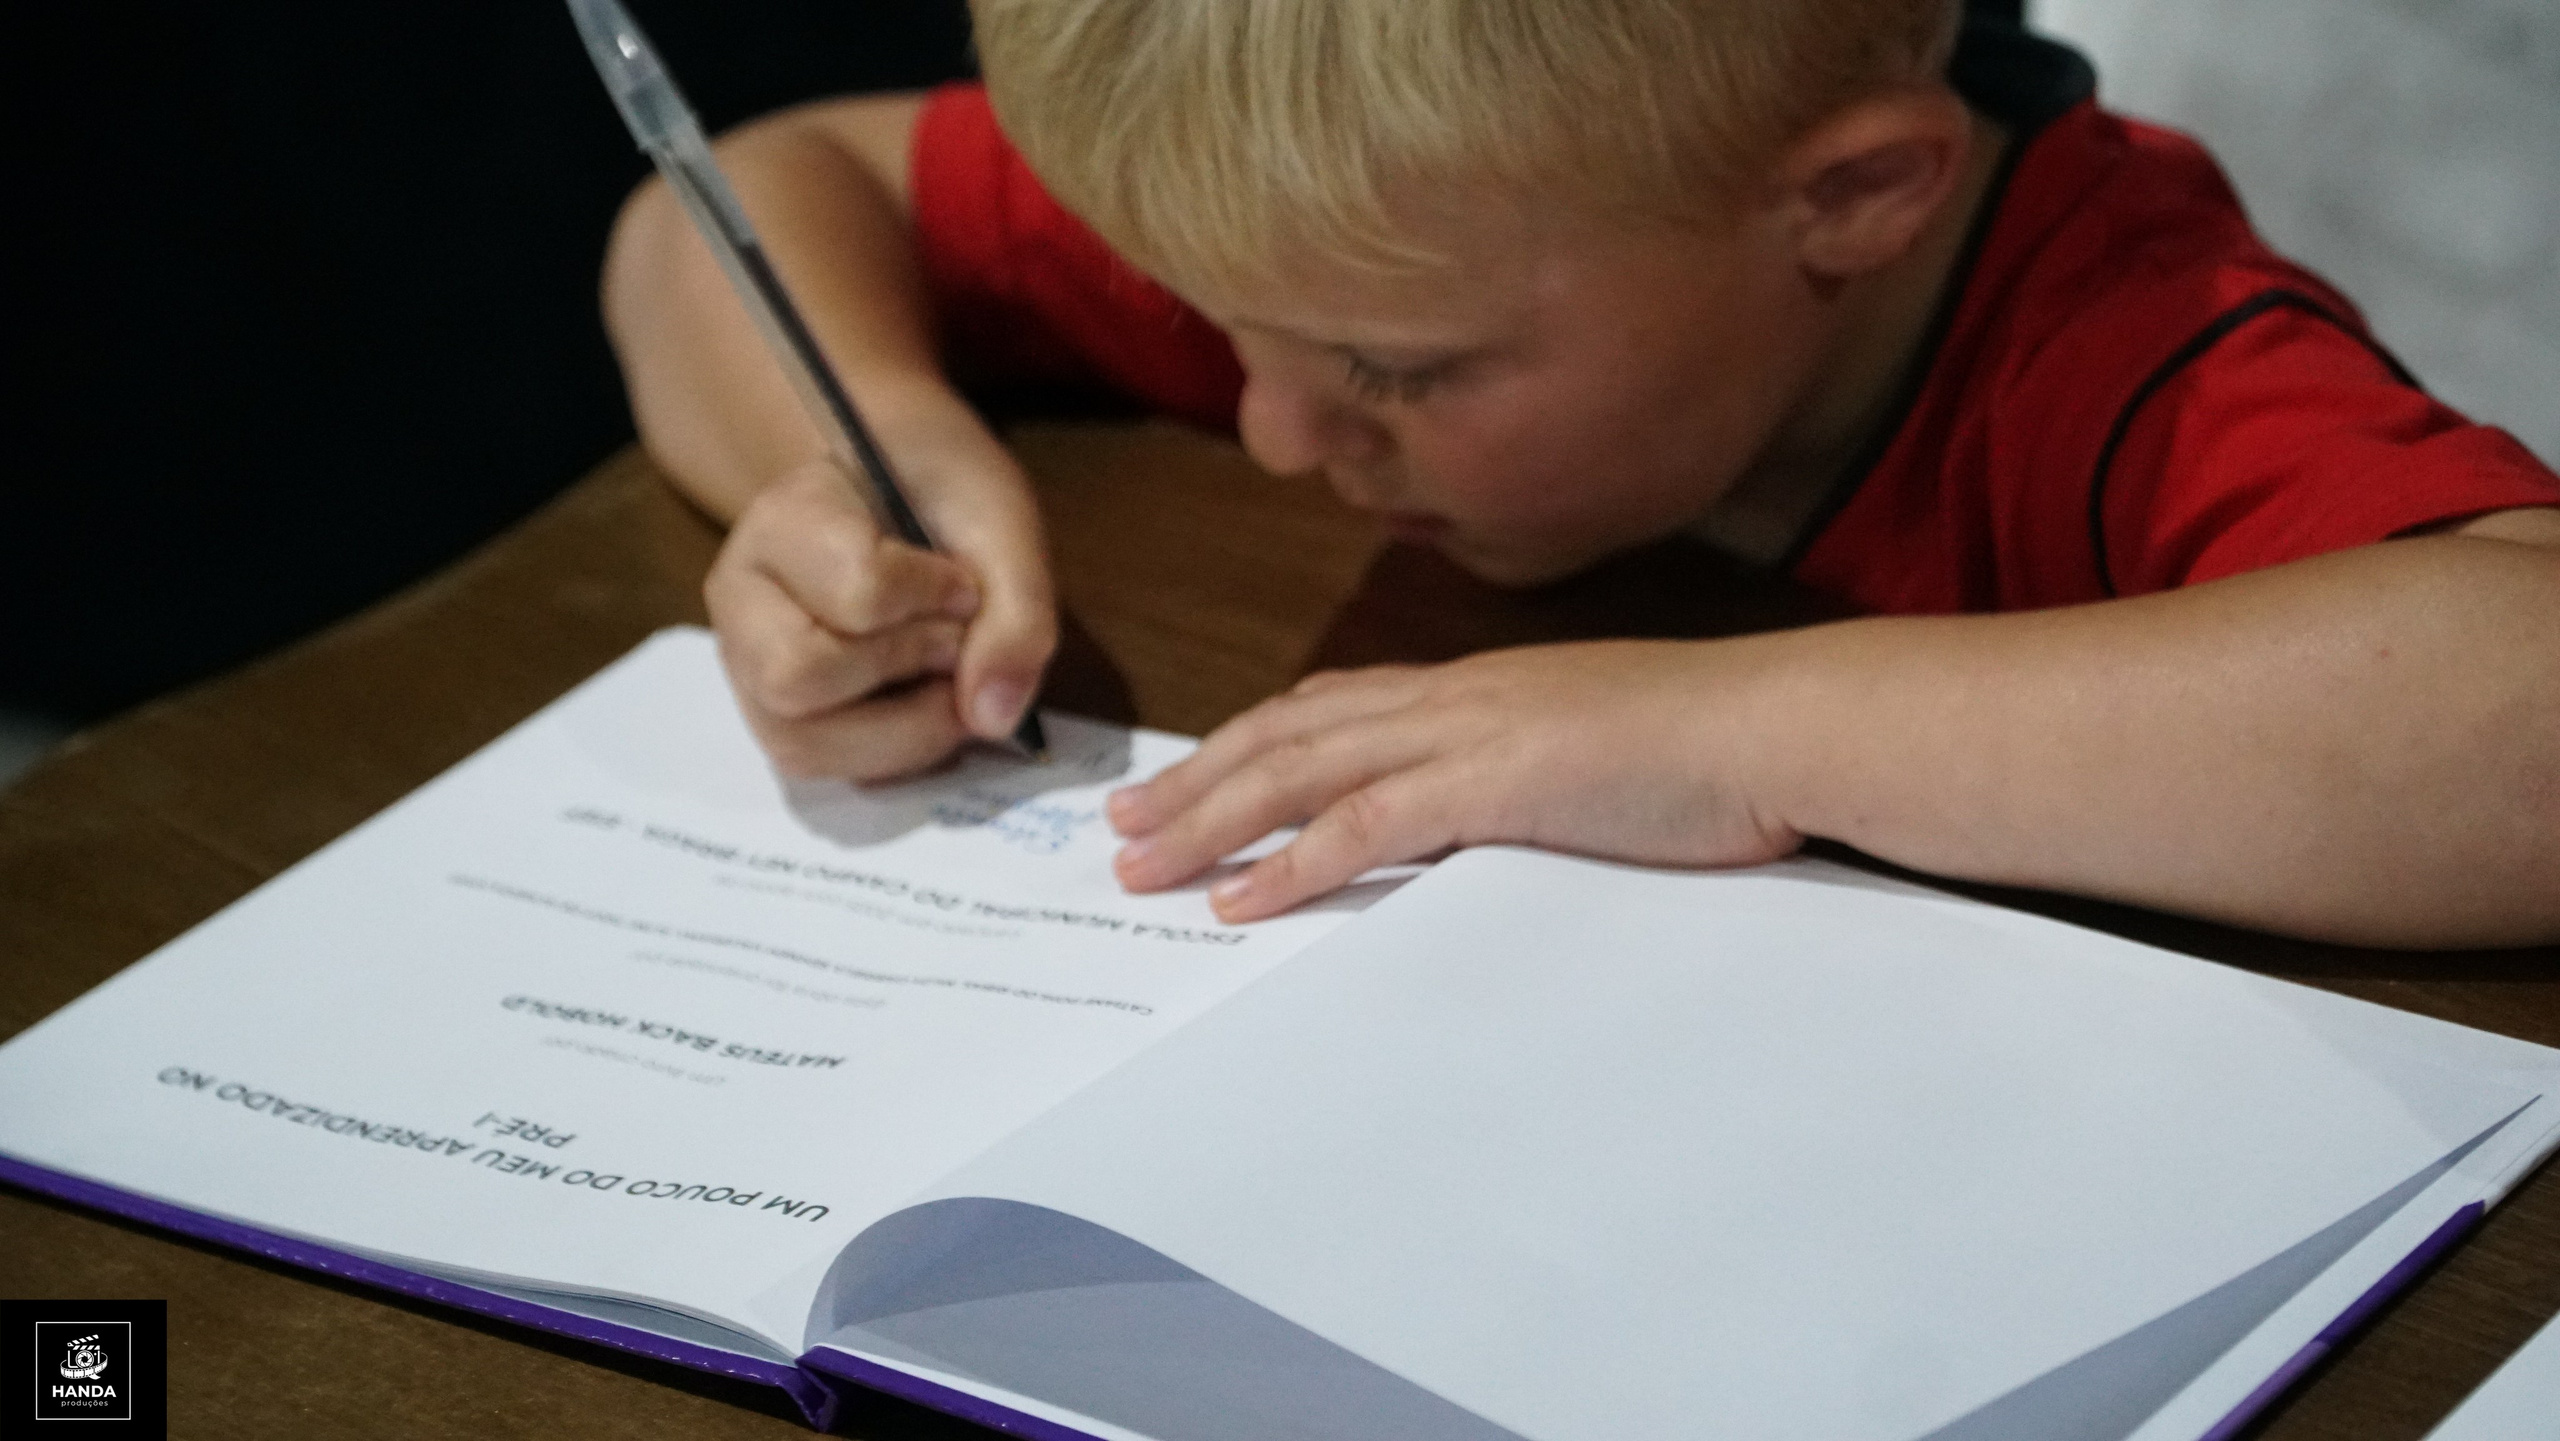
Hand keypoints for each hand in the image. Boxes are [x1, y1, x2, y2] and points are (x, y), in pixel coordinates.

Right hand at [704, 443, 1054, 780]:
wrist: (893, 486)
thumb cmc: (937, 494)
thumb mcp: (998, 520)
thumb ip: (1015, 610)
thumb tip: (991, 718)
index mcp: (785, 520)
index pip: (856, 588)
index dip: (931, 599)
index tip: (962, 583)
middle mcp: (739, 598)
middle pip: (799, 678)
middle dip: (902, 669)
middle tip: (950, 639)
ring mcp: (744, 666)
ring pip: (800, 742)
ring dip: (902, 727)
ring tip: (940, 677)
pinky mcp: (770, 718)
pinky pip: (822, 770)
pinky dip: (892, 752)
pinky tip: (920, 704)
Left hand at [1106, 640, 1807, 920]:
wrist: (1780, 724)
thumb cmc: (1708, 748)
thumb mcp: (1592, 754)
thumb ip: (1524, 775)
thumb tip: (1490, 813)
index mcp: (1474, 688)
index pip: (1331, 708)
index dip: (1248, 745)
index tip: (1187, 781)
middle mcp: (1452, 696)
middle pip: (1288, 734)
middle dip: (1197, 783)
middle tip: (1122, 830)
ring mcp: (1469, 733)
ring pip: (1302, 773)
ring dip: (1211, 823)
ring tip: (1141, 869)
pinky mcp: (1495, 782)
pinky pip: (1366, 825)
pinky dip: (1291, 863)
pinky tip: (1237, 899)